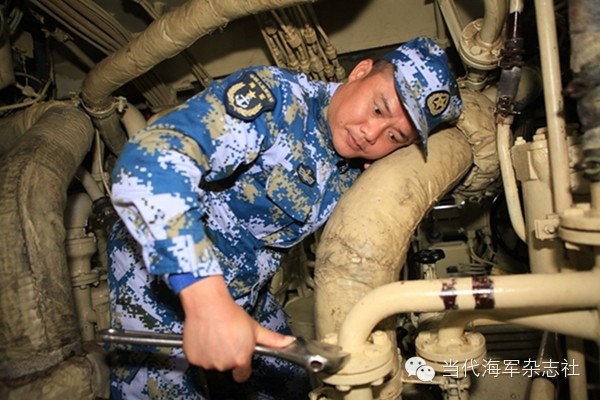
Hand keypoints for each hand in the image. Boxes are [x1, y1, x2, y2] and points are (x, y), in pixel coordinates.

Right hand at [179, 275, 294, 381]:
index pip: (243, 374)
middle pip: (228, 367)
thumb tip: (289, 342)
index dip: (243, 365)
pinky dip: (202, 351)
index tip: (240, 355)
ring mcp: (208, 362)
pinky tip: (207, 337)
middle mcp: (224, 364)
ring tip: (217, 336)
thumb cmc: (230, 314)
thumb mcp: (255, 328)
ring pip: (213, 363)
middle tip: (229, 339)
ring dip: (215, 354)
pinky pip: (199, 359)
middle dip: (229, 356)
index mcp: (240, 359)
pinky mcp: (194, 358)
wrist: (208, 304)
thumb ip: (273, 339)